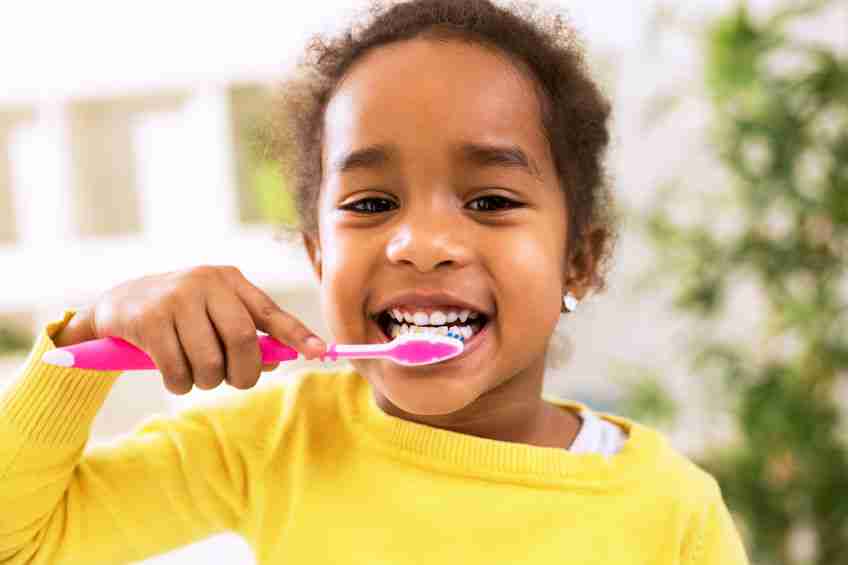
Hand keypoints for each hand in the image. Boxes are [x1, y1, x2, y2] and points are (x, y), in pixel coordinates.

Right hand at [53, 266, 325, 394]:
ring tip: (197, 376)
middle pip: (242, 339)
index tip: (320, 352)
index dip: (297, 334)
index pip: (270, 311)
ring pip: (209, 360)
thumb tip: (280, 359)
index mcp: (230, 280)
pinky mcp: (148, 319)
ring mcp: (175, 298)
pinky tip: (173, 375)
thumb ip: (249, 334)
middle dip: (244, 372)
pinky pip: (177, 370)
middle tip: (236, 382)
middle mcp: (206, 282)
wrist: (119, 304)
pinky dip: (180, 384)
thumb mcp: (216, 315)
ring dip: (207, 382)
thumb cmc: (182, 315)